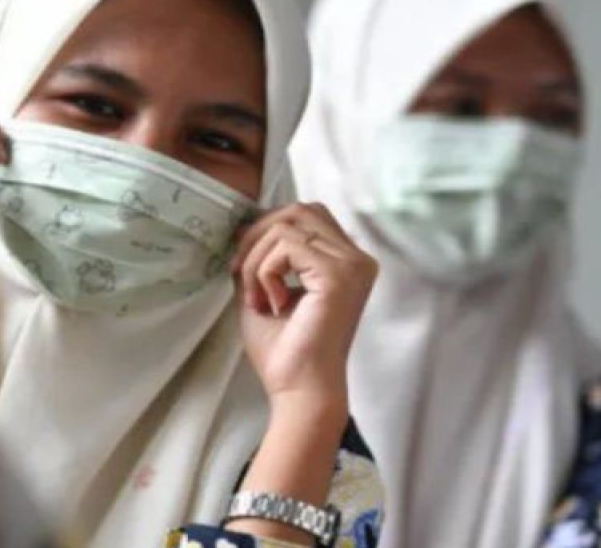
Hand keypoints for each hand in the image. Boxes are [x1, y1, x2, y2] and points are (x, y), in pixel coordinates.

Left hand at [230, 202, 376, 412]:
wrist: (299, 390)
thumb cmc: (284, 349)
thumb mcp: (264, 289)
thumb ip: (261, 257)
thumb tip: (242, 227)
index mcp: (346, 261)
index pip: (306, 215)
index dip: (266, 230)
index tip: (243, 266)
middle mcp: (358, 259)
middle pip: (298, 211)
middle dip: (258, 236)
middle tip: (242, 275)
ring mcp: (352, 265)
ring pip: (287, 226)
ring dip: (256, 260)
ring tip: (259, 298)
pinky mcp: (338, 274)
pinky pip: (286, 246)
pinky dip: (264, 271)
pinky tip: (272, 304)